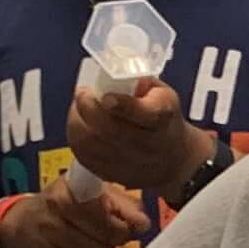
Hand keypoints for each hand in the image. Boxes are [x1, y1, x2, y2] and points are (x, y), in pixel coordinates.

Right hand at [2, 180, 149, 247]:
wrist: (26, 223)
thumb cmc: (70, 204)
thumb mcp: (96, 192)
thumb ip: (124, 205)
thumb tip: (143, 224)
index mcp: (71, 185)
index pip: (107, 209)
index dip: (124, 222)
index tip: (130, 224)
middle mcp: (56, 207)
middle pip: (106, 235)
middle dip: (118, 238)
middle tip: (116, 234)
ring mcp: (48, 234)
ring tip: (103, 244)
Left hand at [65, 77, 208, 195]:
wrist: (172, 161)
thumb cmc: (165, 120)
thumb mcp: (164, 94)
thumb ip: (140, 81)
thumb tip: (112, 72)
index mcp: (161, 118)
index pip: (143, 114)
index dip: (122, 105)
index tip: (106, 96)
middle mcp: (145, 144)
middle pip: (110, 130)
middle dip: (88, 108)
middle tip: (83, 94)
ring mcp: (127, 163)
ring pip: (91, 145)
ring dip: (77, 122)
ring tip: (79, 109)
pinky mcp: (111, 174)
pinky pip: (84, 156)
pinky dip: (75, 137)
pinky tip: (80, 125)